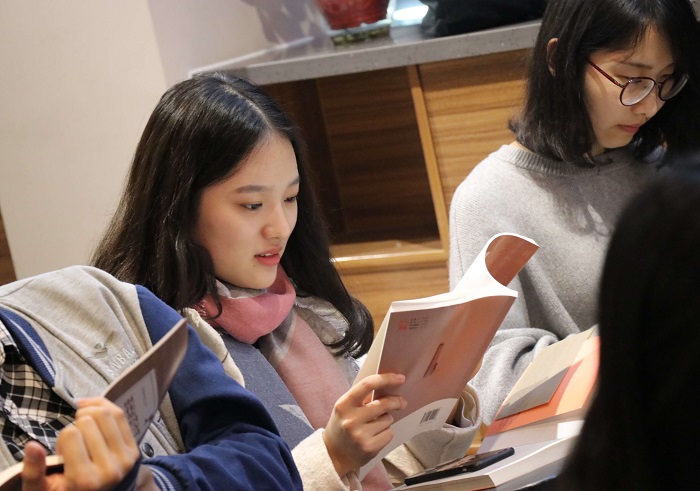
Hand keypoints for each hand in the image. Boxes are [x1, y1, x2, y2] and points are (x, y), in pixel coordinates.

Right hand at [22, 397, 147, 490]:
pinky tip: (93, 414)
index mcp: (84, 480)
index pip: (70, 434)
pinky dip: (104, 408)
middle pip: (88, 421)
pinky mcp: (134, 451)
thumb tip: (32, 446)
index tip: (63, 452)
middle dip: (76, 426)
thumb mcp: (42, 490)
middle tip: (75, 443)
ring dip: (90, 414)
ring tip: (83, 428)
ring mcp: (125, 459)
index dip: (62, 438)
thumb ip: (33, 471)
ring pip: (106, 414)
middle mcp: (109, 470)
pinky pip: (120, 416)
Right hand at [322, 373, 405, 476]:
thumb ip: (362, 397)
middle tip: (402, 402)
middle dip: (396, 401)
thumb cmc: (342, 426)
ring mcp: (360, 435)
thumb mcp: (345, 408)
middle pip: (384, 404)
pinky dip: (386, 433)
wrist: (333, 455)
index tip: (400, 378)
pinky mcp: (369, 448)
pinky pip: (389, 433)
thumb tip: (388, 386)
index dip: (386, 379)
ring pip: (388, 419)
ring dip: (386, 420)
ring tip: (375, 425)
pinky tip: (375, 436)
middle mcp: (351, 419)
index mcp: (343, 404)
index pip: (367, 384)